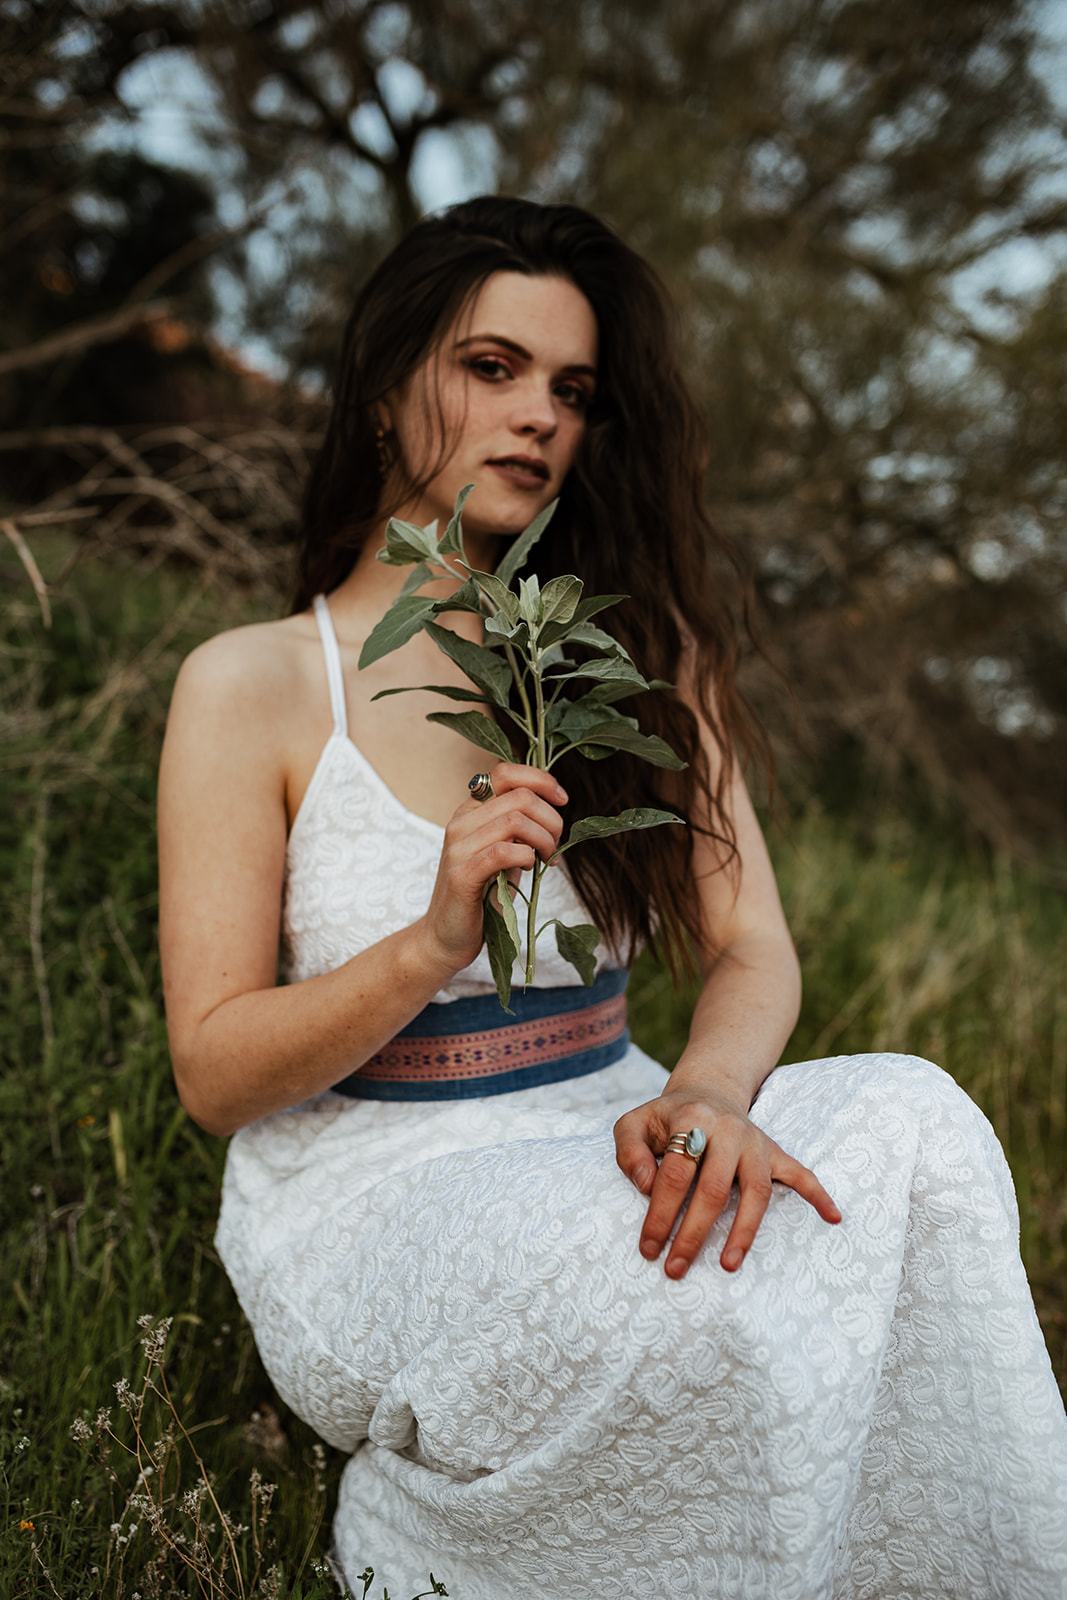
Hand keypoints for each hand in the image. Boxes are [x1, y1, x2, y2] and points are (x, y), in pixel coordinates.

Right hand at [415, 760, 567, 974]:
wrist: (445, 937)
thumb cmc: (481, 896)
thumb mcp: (504, 854)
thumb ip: (520, 830)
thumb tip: (556, 811)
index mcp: (470, 812)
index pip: (506, 772)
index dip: (541, 779)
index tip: (562, 800)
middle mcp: (461, 822)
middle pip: (520, 796)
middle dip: (551, 818)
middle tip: (555, 844)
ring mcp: (458, 847)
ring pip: (515, 820)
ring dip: (543, 839)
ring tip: (546, 859)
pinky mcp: (461, 874)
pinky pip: (503, 851)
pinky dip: (526, 857)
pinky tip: (530, 868)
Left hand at [613, 1086, 841, 1277]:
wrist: (706, 1093)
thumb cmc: (665, 1120)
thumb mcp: (633, 1124)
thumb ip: (629, 1152)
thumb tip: (647, 1187)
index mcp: (691, 1118)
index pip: (675, 1173)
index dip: (660, 1213)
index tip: (649, 1247)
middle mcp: (728, 1129)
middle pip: (714, 1188)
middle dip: (693, 1232)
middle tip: (675, 1268)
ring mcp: (756, 1142)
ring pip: (756, 1191)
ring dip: (743, 1232)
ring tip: (728, 1266)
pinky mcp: (775, 1152)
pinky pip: (801, 1173)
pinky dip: (818, 1195)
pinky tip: (833, 1218)